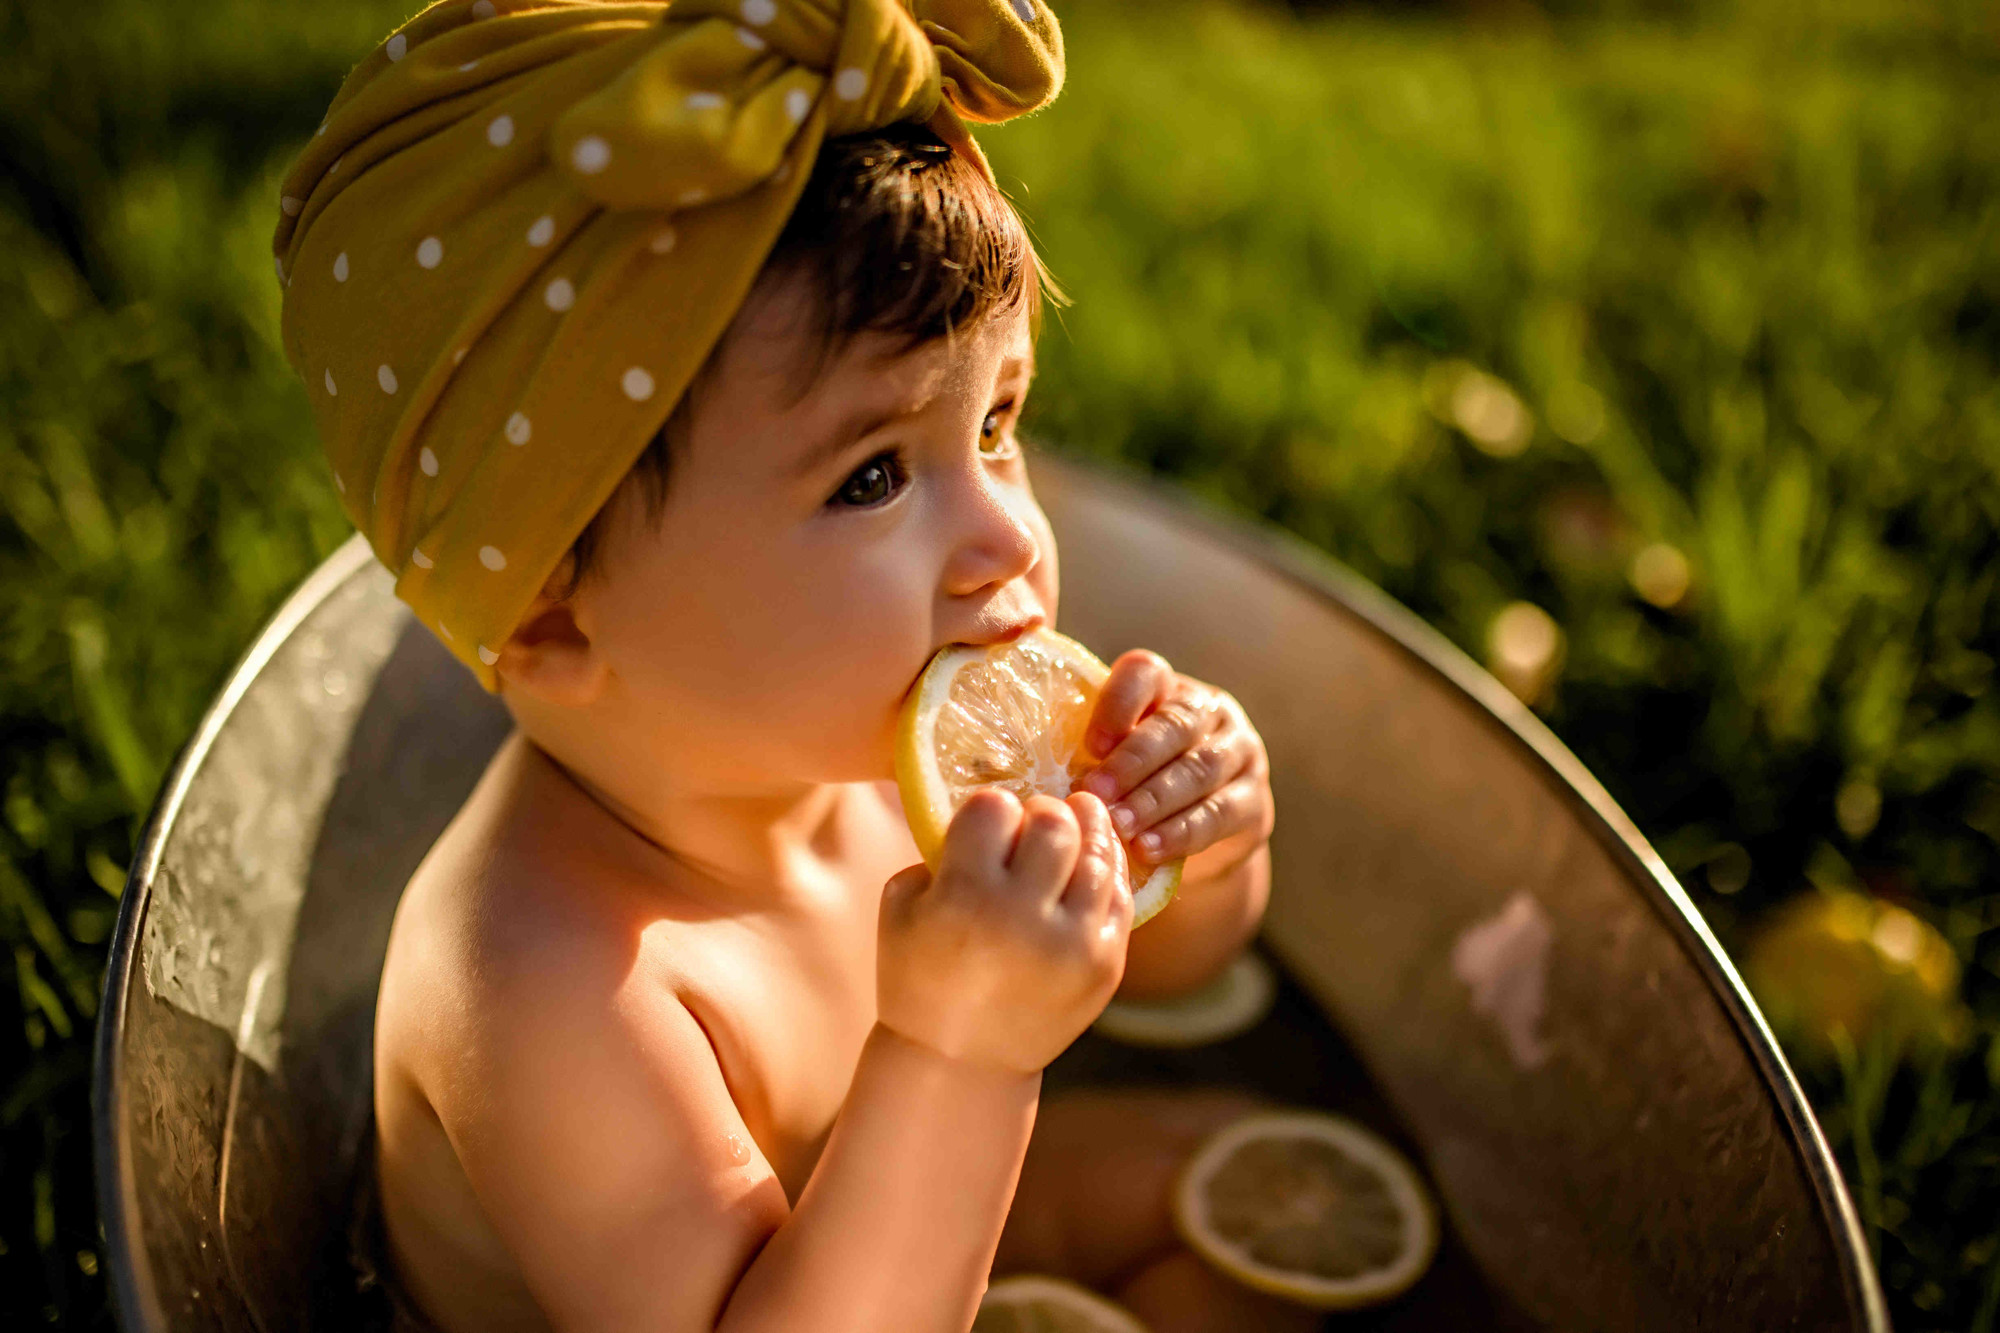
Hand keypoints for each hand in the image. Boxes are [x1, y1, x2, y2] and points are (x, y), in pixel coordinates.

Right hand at [877, 788, 1133, 1073]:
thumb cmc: (920, 975)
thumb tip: (991, 808)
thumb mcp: (902, 906)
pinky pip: (1120, 896)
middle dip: (1044, 812)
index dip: (991, 807)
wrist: (960, 1063)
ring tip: (1078, 821)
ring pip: (1099, 855)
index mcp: (964, 897)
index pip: (995, 808)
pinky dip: (1108, 870)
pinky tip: (1094, 860)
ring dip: (1086, 830)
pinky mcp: (1105, 965)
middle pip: (1056, 823)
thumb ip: (937, 849)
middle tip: (1037, 820)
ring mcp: (1072, 944)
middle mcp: (1022, 917)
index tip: (990, 818)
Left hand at [1074, 651, 1273, 872]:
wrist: (1195, 835)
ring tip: (1120, 826)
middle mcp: (1208, 711)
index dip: (1118, 703)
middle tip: (1096, 792)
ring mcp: (1239, 753)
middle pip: (1173, 726)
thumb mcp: (1113, 761)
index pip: (1145, 673)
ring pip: (1199, 770)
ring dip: (1155, 800)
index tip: (1090, 744)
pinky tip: (1149, 848)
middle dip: (1132, 762)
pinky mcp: (1255, 801)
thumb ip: (1087, 755)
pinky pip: (1220, 813)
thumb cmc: (1134, 789)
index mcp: (1165, 687)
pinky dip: (1182, 833)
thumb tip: (1019, 769)